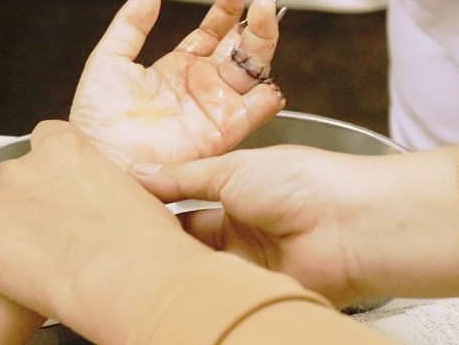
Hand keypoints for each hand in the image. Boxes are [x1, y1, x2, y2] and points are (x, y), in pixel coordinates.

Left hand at [0, 121, 208, 344]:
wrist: (125, 272)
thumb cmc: (141, 241)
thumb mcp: (140, 195)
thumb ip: (113, 186)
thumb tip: (114, 198)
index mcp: (66, 149)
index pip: (43, 138)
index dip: (46, 163)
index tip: (55, 182)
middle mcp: (23, 168)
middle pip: (3, 176)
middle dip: (14, 201)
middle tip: (41, 231)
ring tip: (10, 254)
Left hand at [70, 0, 284, 168]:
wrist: (100, 157)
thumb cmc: (97, 118)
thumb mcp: (108, 59)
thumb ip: (130, 24)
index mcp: (179, 68)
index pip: (213, 31)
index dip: (226, 7)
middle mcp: (203, 86)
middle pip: (240, 48)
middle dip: (253, 22)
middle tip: (261, 1)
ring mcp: (216, 107)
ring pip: (252, 72)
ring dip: (264, 44)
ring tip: (264, 19)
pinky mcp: (224, 132)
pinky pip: (254, 112)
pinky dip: (267, 98)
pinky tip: (270, 79)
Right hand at [130, 145, 458, 307]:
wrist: (347, 224)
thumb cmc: (302, 182)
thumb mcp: (232, 168)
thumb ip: (182, 176)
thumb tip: (139, 172)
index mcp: (238, 189)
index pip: (182, 199)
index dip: (151, 204)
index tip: (114, 208)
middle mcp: (240, 226)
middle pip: (184, 236)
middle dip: (153, 237)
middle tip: (111, 240)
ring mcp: (246, 261)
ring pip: (193, 265)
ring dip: (169, 262)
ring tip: (127, 260)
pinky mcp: (252, 290)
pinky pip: (211, 288)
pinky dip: (190, 285)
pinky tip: (163, 283)